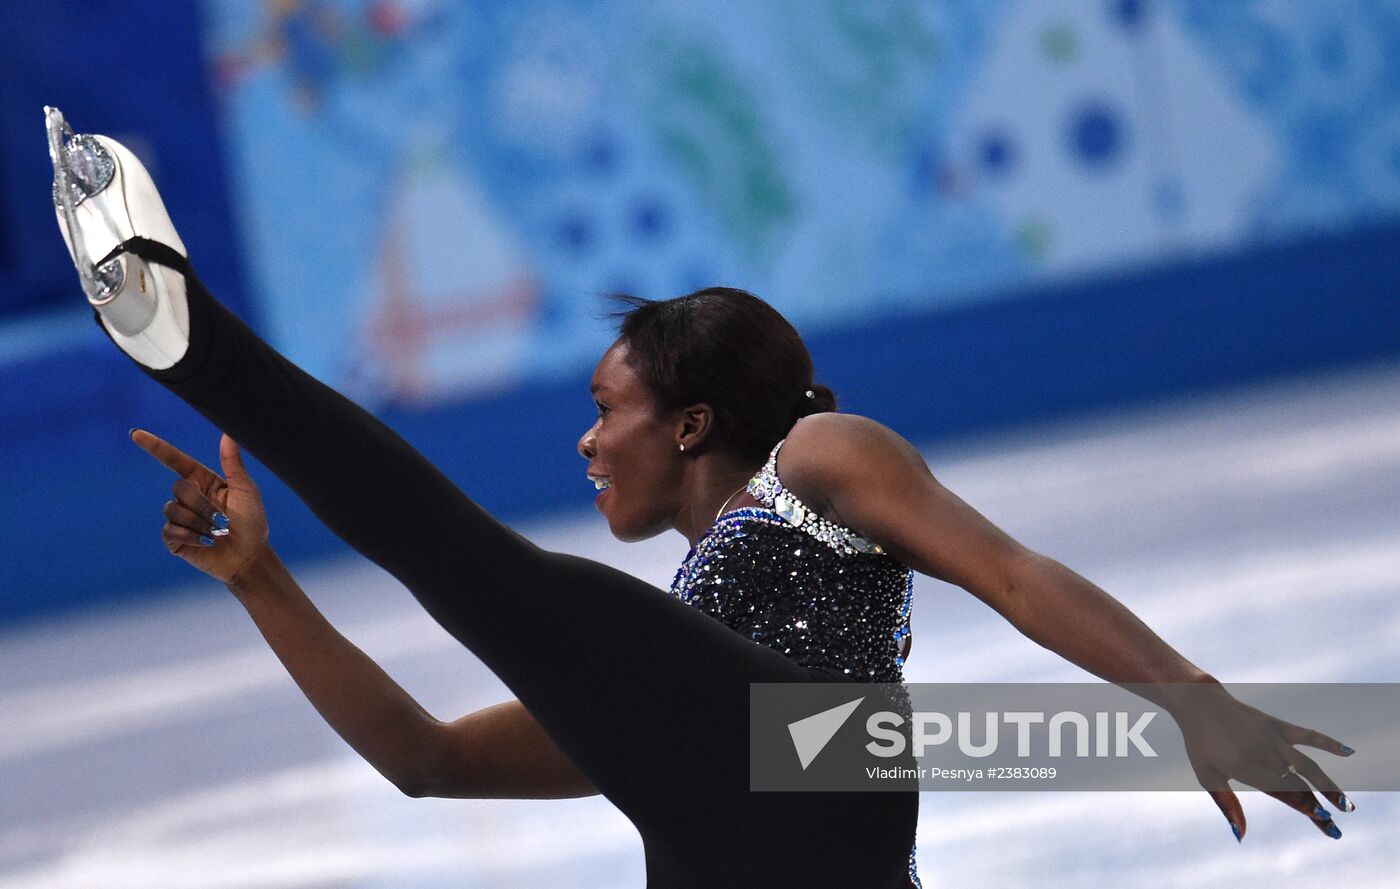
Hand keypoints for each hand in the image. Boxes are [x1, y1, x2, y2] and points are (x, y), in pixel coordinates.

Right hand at [131, 429, 270, 586]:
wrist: (249, 556)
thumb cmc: (251, 521)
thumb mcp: (246, 490)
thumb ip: (233, 464)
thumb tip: (228, 434)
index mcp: (202, 480)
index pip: (174, 460)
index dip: (155, 446)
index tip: (136, 434)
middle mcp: (188, 496)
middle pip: (178, 488)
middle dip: (202, 505)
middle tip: (224, 521)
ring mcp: (179, 517)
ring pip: (173, 510)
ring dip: (200, 523)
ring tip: (218, 534)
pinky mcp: (174, 538)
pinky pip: (170, 531)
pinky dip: (190, 537)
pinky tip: (206, 543)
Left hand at [1173, 678, 1355, 841]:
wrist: (1199, 703)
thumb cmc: (1200, 744)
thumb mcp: (1207, 776)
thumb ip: (1228, 804)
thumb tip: (1241, 835)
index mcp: (1244, 766)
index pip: (1280, 789)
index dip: (1302, 803)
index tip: (1323, 818)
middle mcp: (1262, 751)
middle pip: (1297, 784)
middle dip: (1317, 807)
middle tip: (1335, 830)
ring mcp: (1272, 737)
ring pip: (1307, 764)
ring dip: (1328, 786)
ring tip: (1346, 806)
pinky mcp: (1277, 724)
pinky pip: (1307, 735)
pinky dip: (1328, 743)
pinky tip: (1348, 752)